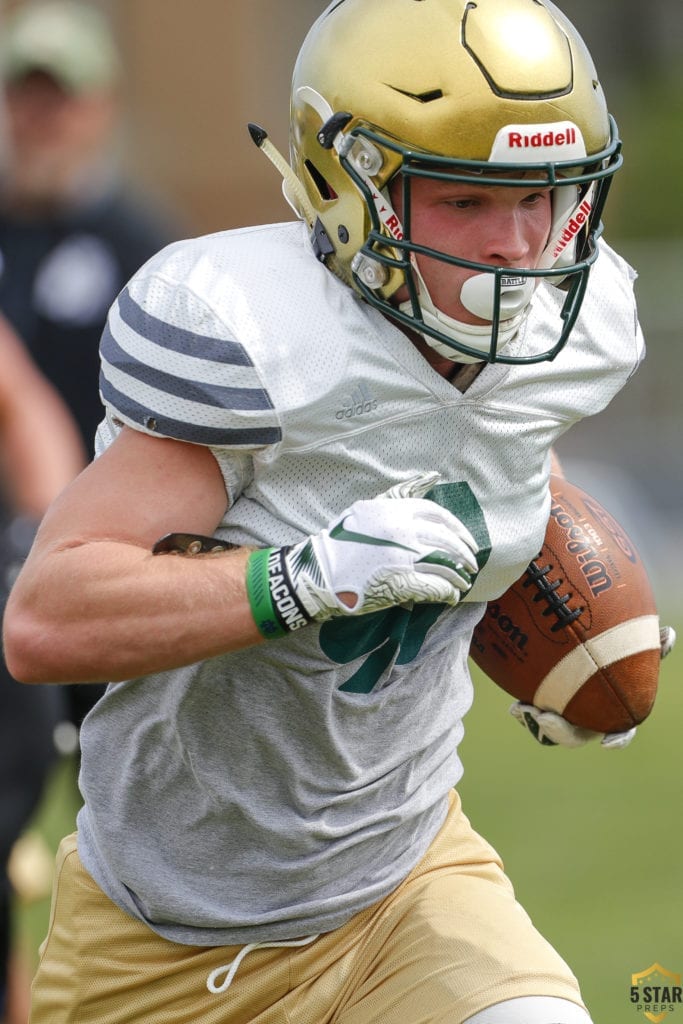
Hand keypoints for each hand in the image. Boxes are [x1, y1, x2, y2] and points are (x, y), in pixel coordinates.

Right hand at [245, 472, 478, 637]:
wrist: (320, 571)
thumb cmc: (343, 539)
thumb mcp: (370, 507)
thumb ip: (403, 492)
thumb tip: (433, 476)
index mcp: (397, 511)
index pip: (440, 517)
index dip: (458, 530)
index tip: (467, 542)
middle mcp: (403, 531)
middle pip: (447, 541)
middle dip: (464, 554)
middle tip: (471, 565)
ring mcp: (404, 558)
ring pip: (446, 565)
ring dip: (458, 576)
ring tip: (462, 583)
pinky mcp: (402, 583)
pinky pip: (436, 587)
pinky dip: (448, 592)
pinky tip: (450, 596)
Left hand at [509, 619, 675, 748]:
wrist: (563, 641)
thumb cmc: (604, 646)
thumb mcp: (626, 643)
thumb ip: (647, 644)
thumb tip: (669, 634)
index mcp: (611, 711)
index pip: (620, 732)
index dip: (618, 739)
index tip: (608, 743)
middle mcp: (587, 718)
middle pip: (576, 736)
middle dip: (560, 733)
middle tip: (545, 717)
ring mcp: (561, 714)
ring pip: (548, 729)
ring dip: (536, 723)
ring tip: (523, 709)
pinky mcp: (537, 707)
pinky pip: (530, 716)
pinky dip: (523, 713)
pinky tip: (514, 707)